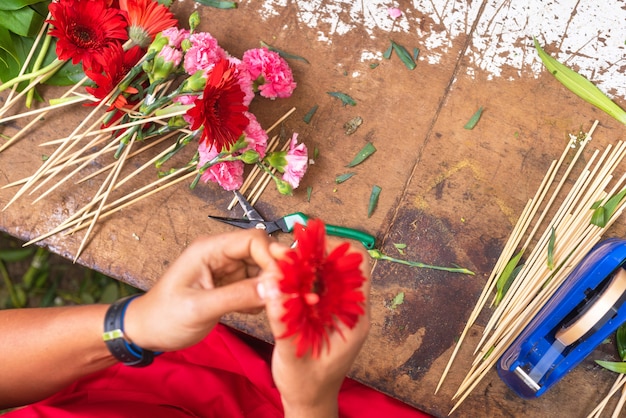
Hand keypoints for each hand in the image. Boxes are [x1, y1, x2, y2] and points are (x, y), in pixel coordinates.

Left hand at [124, 229, 279, 351]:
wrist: (147, 332)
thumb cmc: (164, 317)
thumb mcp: (200, 308)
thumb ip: (237, 296)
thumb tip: (275, 288)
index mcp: (209, 249)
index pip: (252, 239)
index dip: (272, 257)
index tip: (283, 282)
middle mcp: (220, 254)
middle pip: (261, 252)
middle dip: (275, 272)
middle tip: (284, 297)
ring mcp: (226, 270)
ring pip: (261, 269)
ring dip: (270, 287)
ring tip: (271, 307)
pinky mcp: (229, 285)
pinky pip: (255, 284)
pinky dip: (262, 297)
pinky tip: (256, 312)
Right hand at [260, 239, 370, 417]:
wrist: (309, 401)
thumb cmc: (307, 385)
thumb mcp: (292, 355)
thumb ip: (284, 321)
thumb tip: (273, 286)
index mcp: (355, 316)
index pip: (358, 264)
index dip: (335, 248)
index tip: (306, 247)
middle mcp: (351, 307)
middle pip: (341, 262)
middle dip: (315, 252)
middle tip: (287, 254)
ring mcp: (338, 308)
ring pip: (327, 270)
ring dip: (306, 262)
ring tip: (282, 264)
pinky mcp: (324, 310)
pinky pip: (316, 283)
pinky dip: (300, 276)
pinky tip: (283, 280)